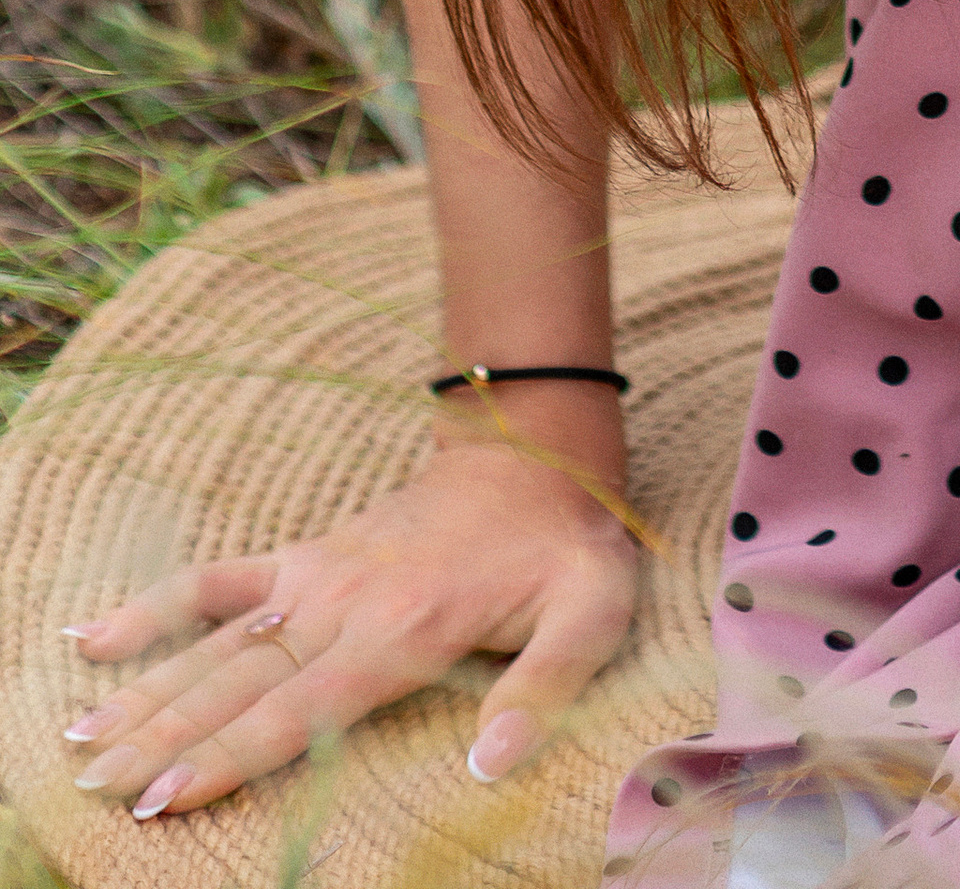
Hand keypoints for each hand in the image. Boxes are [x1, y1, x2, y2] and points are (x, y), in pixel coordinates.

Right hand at [58, 438, 640, 818]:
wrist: (538, 450)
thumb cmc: (566, 545)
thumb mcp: (590, 612)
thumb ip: (544, 688)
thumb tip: (490, 766)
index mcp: (404, 630)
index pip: (299, 709)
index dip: (230, 756)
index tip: (166, 798)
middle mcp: (346, 605)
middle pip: (238, 681)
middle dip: (164, 736)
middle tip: (96, 783)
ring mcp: (319, 576)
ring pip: (217, 639)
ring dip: (148, 687)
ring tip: (81, 734)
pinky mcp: (309, 556)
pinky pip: (222, 578)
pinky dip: (160, 604)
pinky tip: (99, 634)